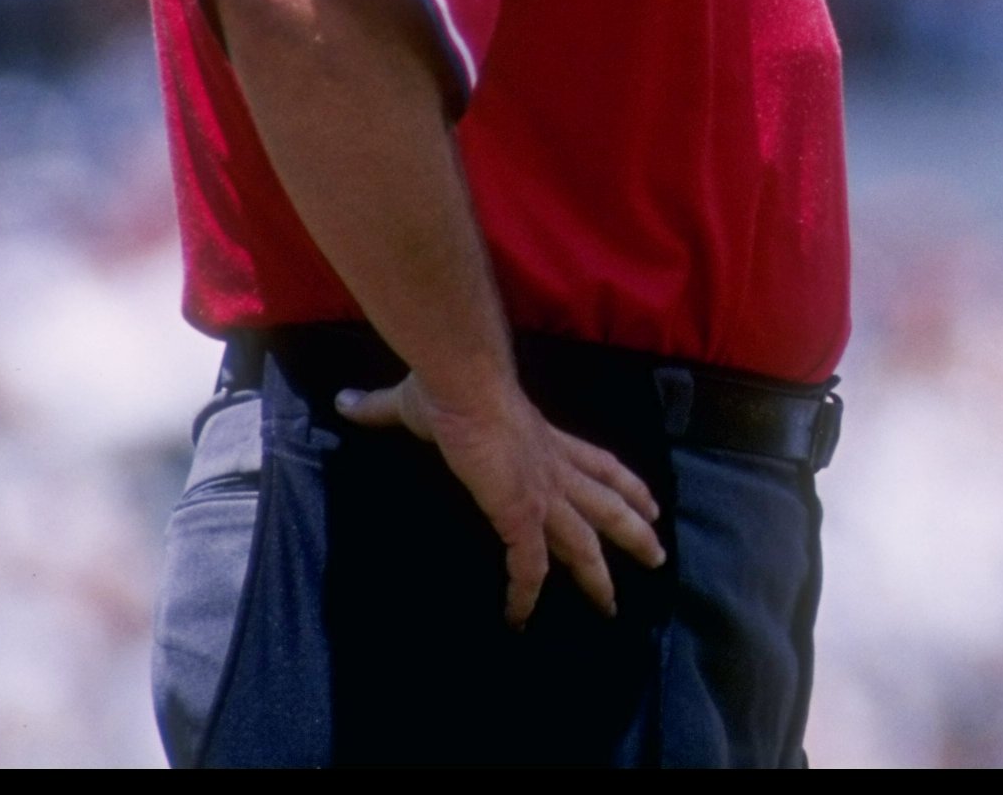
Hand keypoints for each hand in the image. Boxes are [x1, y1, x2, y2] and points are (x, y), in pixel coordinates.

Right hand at [337, 372, 666, 626]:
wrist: (462, 384)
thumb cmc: (447, 387)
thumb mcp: (418, 400)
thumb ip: (384, 407)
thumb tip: (346, 400)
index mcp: (544, 440)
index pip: (598, 464)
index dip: (626, 484)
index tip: (649, 502)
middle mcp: (554, 468)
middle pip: (608, 504)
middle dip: (634, 532)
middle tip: (657, 555)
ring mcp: (542, 493)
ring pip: (585, 540)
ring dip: (600, 572)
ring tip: (613, 603)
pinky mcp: (521, 514)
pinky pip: (529, 566)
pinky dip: (524, 593)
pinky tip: (519, 618)